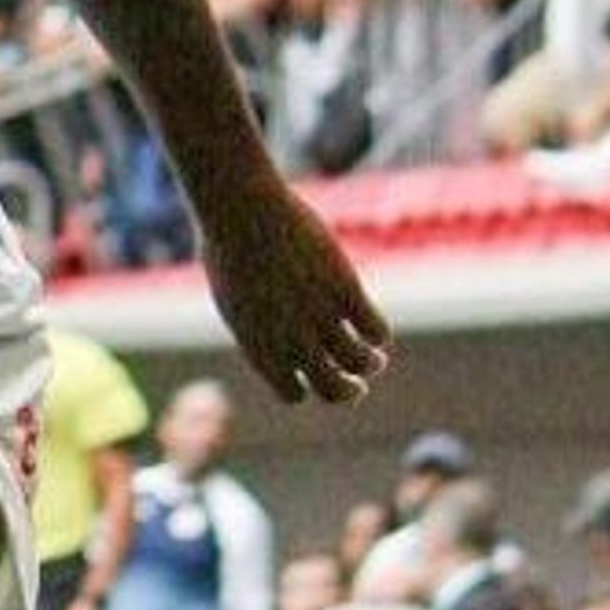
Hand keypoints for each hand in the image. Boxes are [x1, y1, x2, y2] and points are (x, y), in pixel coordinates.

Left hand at [196, 179, 389, 404]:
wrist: (243, 216)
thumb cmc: (229, 250)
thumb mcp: (236, 296)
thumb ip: (256, 322)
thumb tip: (274, 332)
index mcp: (260, 348)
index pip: (292, 393)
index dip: (307, 388)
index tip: (313, 376)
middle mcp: (292, 340)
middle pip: (333, 388)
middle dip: (348, 392)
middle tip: (357, 386)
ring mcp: (320, 316)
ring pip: (360, 362)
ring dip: (371, 365)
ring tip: (375, 361)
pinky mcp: (345, 290)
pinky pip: (374, 328)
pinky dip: (380, 336)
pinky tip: (378, 333)